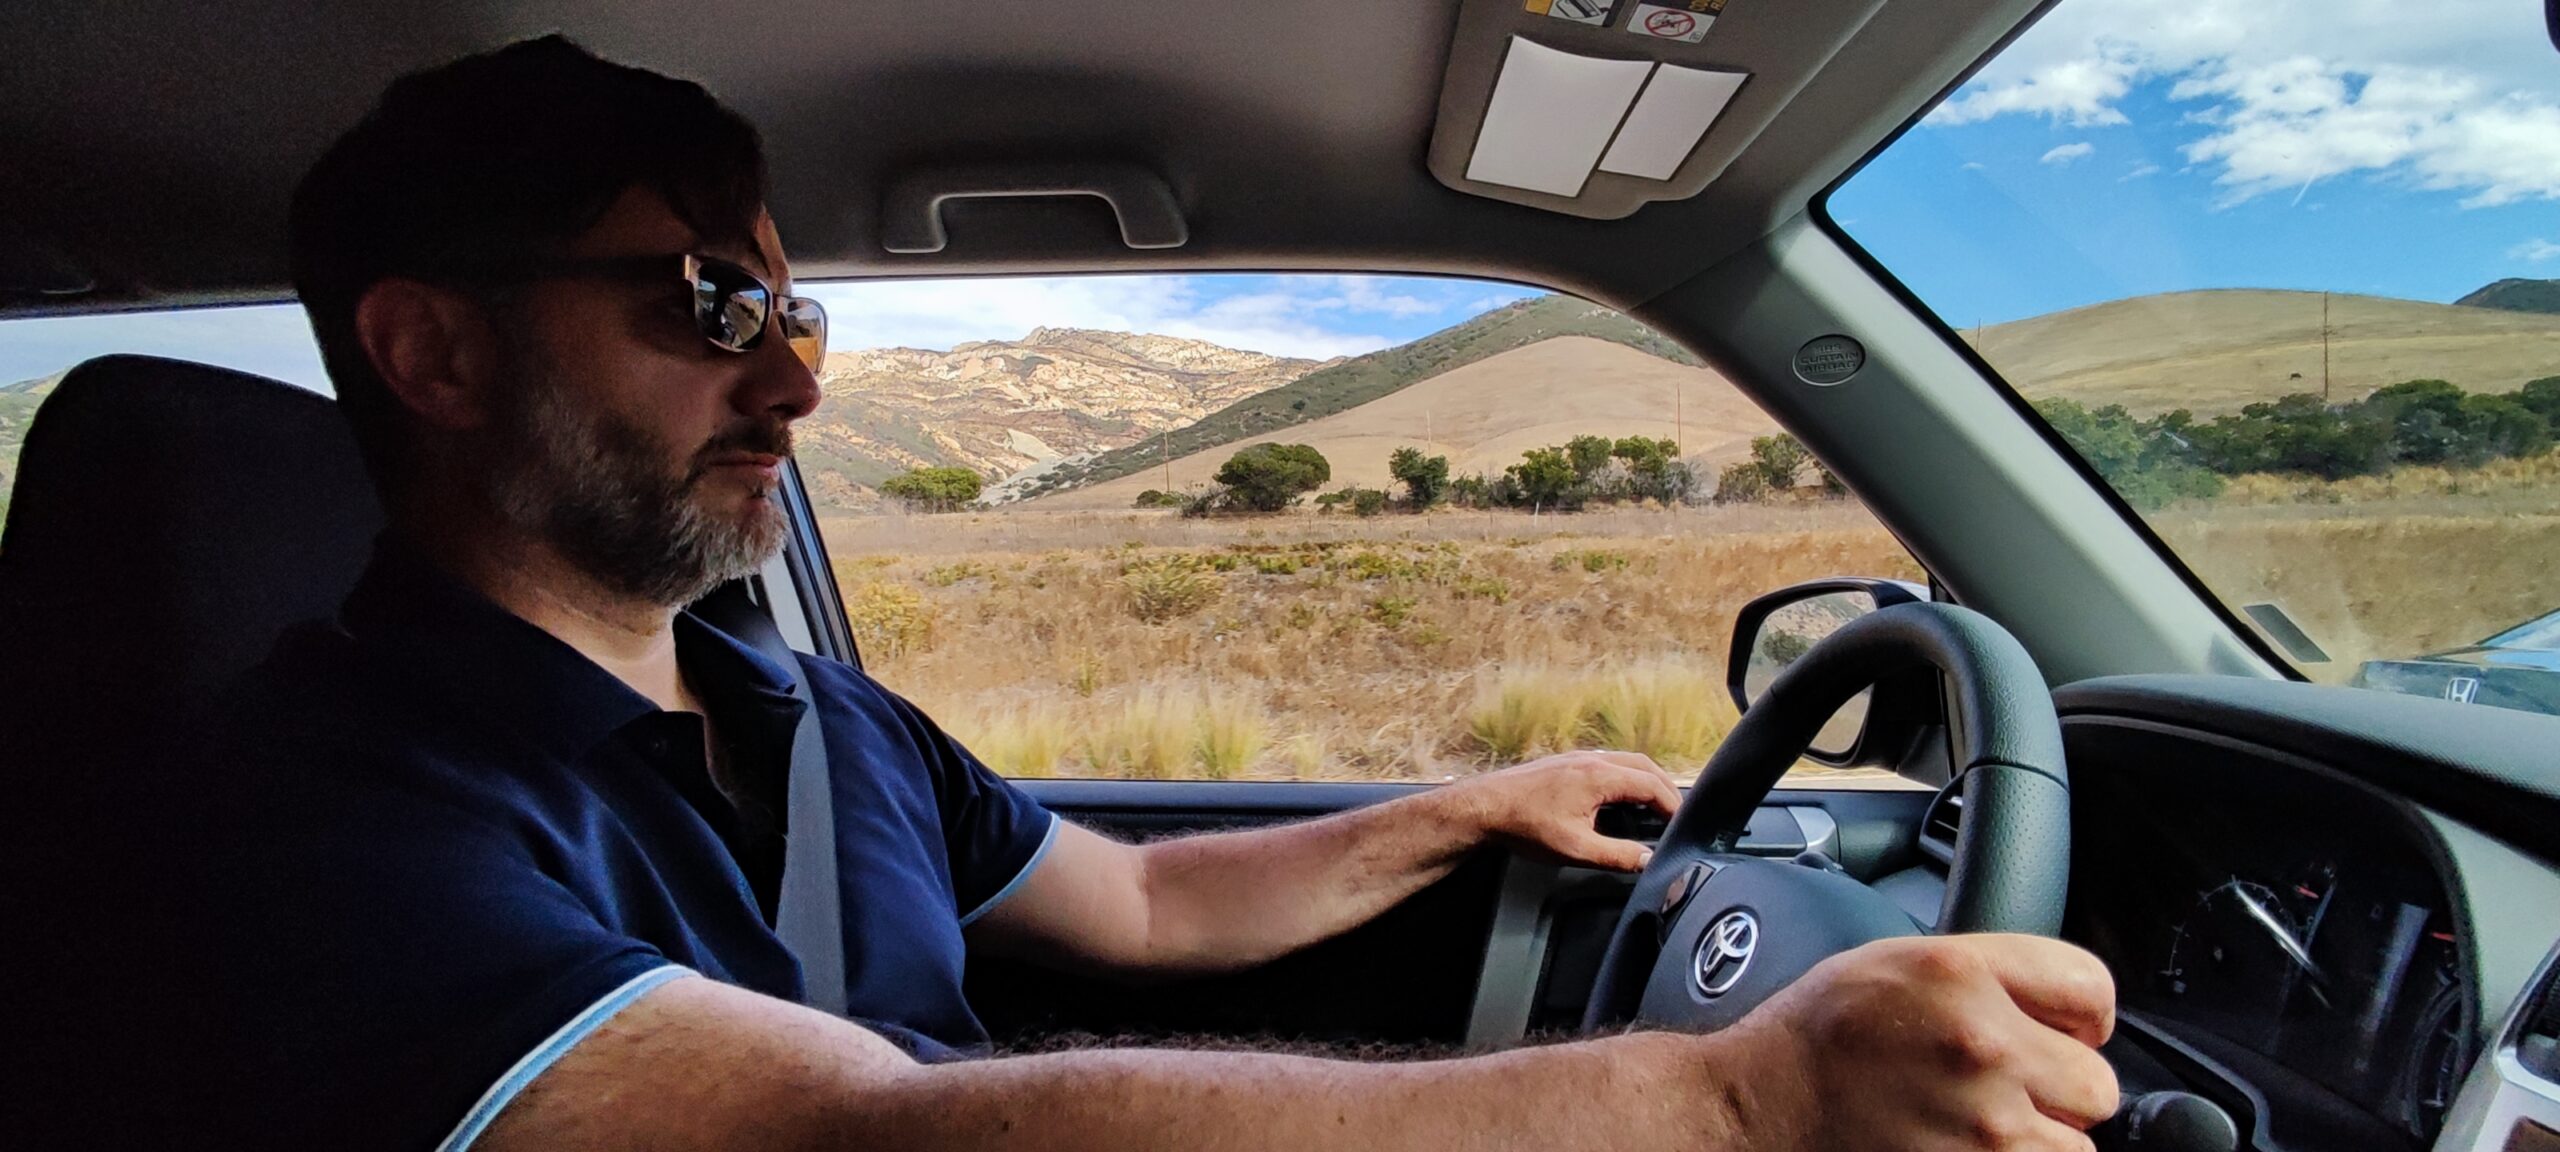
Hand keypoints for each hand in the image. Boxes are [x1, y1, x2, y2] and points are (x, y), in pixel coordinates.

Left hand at [1446, 751, 1681, 871]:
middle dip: (1664, 789)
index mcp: (1599, 776)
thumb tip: (1648, 861)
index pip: (1651, 785)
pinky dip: (1625, 778)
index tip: (1682, 825)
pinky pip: (1608, 764)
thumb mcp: (1576, 849)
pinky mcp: (1565, 763)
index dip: (1672, 806)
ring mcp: (1577, 758)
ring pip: (1625, 762)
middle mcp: (1592, 760)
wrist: (1483, 807)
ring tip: (1654, 806)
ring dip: (1645, 781)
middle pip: (1643, 766)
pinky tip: (1620, 799)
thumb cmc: (1525, 826)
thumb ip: (1617, 856)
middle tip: (1676, 814)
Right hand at [1705, 934, 2119, 1151]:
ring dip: (2037, 1142)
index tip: (2055, 1033)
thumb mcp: (1895, 961)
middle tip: (2004, 1088)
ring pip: (2075, 1148)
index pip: (2092, 989)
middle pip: (2096, 1084)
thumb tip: (2062, 1006)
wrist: (1756, 1110)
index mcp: (1962, 973)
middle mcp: (1983, 1045)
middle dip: (2059, 1090)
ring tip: (1975, 1126)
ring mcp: (1983, 1125)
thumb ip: (1987, 972)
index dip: (2076, 1016)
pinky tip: (1962, 1149)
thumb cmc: (1816, 1038)